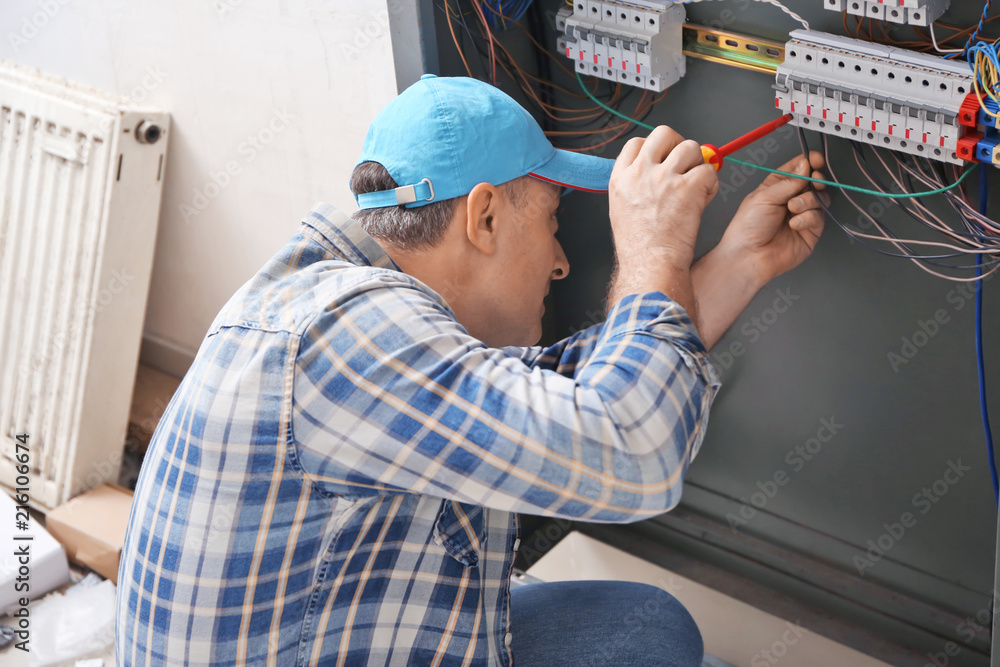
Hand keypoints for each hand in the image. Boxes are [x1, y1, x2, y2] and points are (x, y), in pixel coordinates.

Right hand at [609, 126, 719, 269]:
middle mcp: (641, 173)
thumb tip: (656, 174)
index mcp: (620, 179)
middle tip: (685, 164)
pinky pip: (709, 170)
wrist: (650, 265)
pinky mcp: (689, 187)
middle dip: (679, 145)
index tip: (663, 161)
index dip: (654, 148)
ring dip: (698, 163)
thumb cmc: (638, 249)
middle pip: (664, 134)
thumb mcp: (621, 211)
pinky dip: (712, 184)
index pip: (636, 143)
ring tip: (696, 185)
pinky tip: (704, 199)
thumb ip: (635, 187)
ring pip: (691, 147)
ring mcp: (665, 178)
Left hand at [720, 151, 829, 284]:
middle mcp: (791, 199)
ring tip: (793, 208)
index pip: (798, 169)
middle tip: (814, 180)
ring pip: (819, 198)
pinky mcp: (810, 231)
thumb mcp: (765, 197)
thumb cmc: (748, 226)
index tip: (815, 159)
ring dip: (808, 200)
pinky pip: (818, 217)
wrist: (749, 255)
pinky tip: (794, 224)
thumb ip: (789, 181)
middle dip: (815, 179)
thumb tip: (806, 164)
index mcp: (777, 187)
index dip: (808, 162)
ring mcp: (802, 215)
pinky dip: (808, 218)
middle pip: (814, 182)